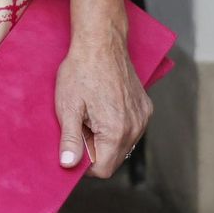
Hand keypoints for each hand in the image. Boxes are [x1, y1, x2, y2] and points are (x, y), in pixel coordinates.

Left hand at [54, 28, 151, 177]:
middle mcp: (135, 128)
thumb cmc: (80, 71)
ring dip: (106, 140)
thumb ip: (70, 139)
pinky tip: (103, 108)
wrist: (101, 43)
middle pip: (114, 158)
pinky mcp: (145, 108)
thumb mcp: (68, 106)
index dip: (84, 166)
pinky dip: (117, 127)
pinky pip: (132, 129)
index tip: (72, 152)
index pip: (103, 170)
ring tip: (89, 116)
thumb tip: (68, 164)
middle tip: (78, 129)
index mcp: (116, 132)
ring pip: (124, 144)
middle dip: (95, 151)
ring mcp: (143, 118)